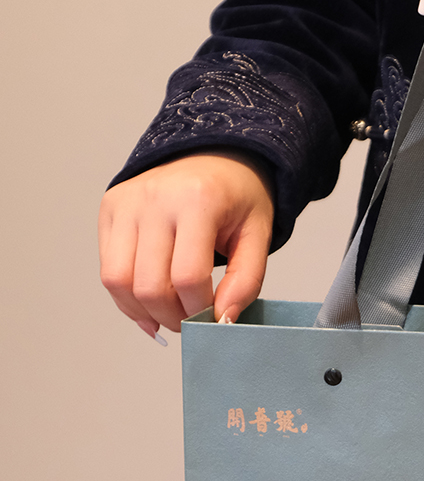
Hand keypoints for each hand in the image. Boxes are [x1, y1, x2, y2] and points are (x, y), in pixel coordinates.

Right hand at [98, 149, 273, 338]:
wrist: (214, 158)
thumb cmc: (238, 198)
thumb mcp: (258, 236)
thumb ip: (246, 281)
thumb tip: (222, 322)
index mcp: (197, 201)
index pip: (189, 276)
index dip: (200, 310)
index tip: (214, 319)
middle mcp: (154, 198)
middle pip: (150, 285)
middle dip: (174, 318)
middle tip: (193, 323)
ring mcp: (126, 203)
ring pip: (119, 282)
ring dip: (146, 313)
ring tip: (171, 317)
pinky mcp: (110, 209)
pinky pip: (108, 270)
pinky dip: (128, 299)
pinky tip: (151, 307)